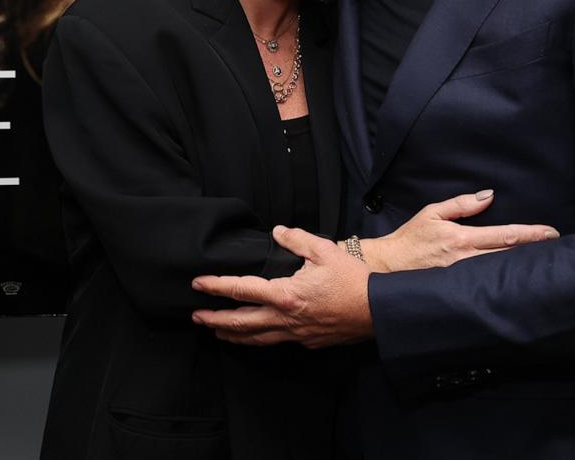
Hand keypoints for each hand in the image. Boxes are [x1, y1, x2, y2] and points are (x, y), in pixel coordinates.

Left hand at [191, 225, 371, 347]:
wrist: (378, 312)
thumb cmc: (353, 281)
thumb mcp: (325, 251)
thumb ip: (297, 239)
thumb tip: (278, 231)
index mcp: (285, 294)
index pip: (241, 290)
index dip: (216, 286)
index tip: (198, 284)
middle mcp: (285, 319)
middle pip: (241, 322)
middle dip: (215, 319)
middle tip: (196, 316)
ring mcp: (296, 334)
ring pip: (256, 338)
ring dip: (233, 334)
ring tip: (216, 331)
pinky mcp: (308, 342)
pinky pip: (277, 342)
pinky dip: (259, 340)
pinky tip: (255, 337)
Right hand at [360, 190, 558, 272]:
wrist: (388, 267)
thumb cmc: (410, 238)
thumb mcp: (432, 213)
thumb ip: (462, 204)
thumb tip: (489, 197)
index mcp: (462, 238)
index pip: (505, 234)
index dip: (531, 234)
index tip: (551, 233)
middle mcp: (466, 260)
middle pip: (509, 255)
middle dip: (535, 251)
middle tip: (558, 247)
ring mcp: (464, 278)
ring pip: (501, 271)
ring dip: (523, 265)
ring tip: (544, 261)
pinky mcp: (460, 289)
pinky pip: (488, 282)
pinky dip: (505, 278)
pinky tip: (518, 278)